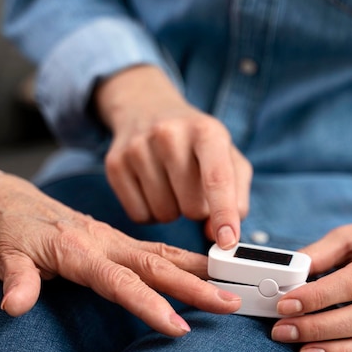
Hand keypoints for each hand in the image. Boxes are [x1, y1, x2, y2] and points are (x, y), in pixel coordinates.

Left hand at [0, 172, 240, 336]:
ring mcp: (111, 239)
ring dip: (197, 269)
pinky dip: (183, 259)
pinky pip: (155, 249)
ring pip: (162, 253)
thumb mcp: (3, 255)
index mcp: (78, 249)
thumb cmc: (5, 228)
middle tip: (230, 302)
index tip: (179, 326)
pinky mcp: (114, 239)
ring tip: (229, 285)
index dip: (150, 304)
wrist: (6, 199)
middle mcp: (102, 242)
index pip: (120, 282)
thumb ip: (15, 281)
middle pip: (155, 265)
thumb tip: (14, 307)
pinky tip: (201, 268)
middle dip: (195, 285)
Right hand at [95, 65, 251, 248]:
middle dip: (198, 209)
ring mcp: (138, 148)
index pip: (217, 179)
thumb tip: (216, 235)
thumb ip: (236, 198)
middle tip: (193, 187)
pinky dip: (150, 212)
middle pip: (192, 207)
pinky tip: (152, 188)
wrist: (147, 108)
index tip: (226, 243)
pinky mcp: (115, 164)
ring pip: (164, 215)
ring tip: (171, 184)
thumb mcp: (228, 158)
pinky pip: (139, 215)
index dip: (224, 214)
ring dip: (173, 210)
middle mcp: (169, 134)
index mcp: (205, 131)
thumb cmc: (196, 142)